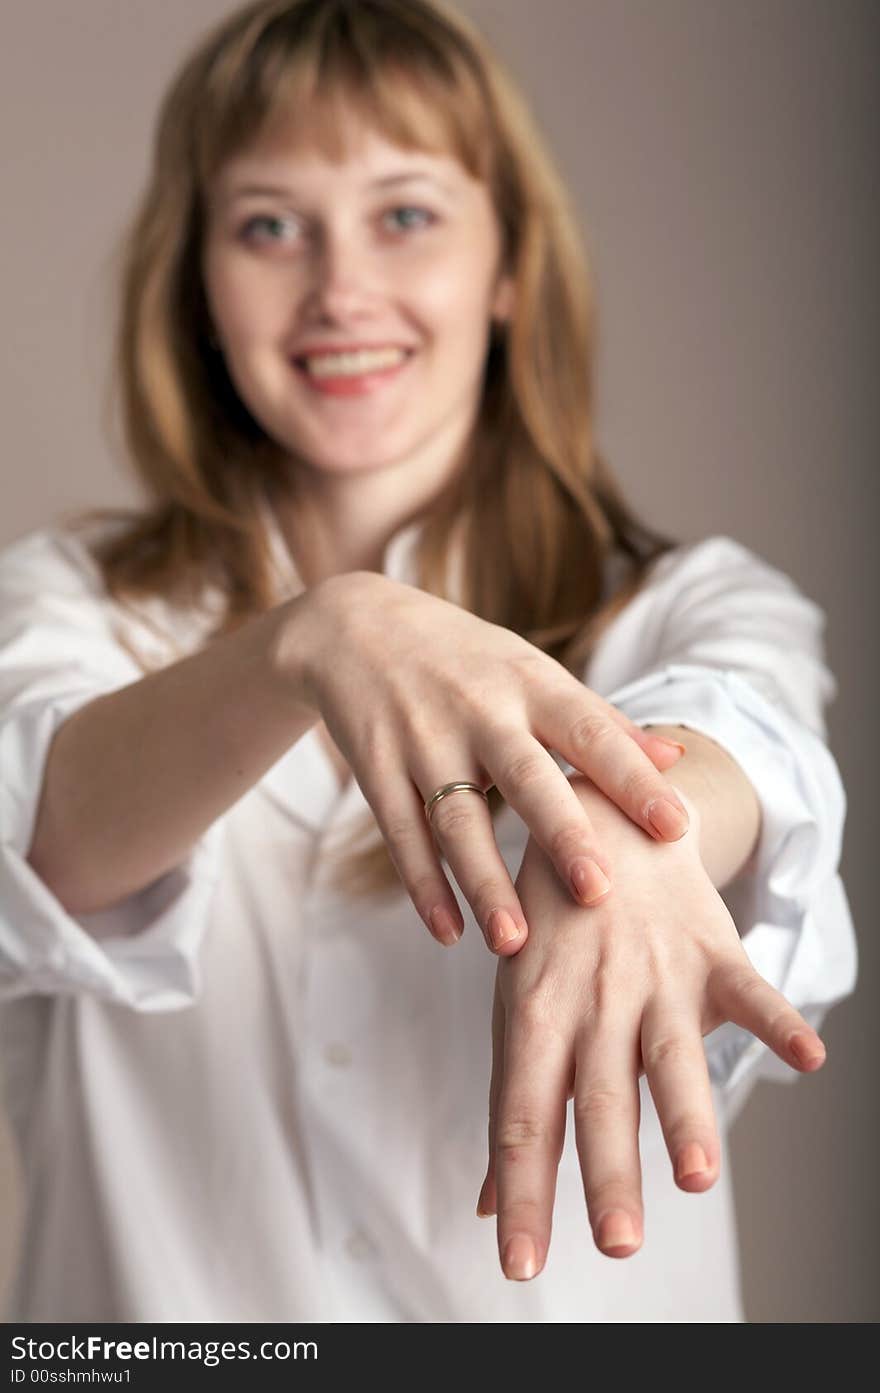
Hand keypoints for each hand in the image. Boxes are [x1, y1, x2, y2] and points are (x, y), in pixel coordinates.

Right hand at [293, 570, 689, 952]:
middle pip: (526, 778)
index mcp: (530, 684)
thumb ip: (600, 721)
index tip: (676, 828)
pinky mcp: (377, 767)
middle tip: (598, 893)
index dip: (633, 780)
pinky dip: (424, 886)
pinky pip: (402, 833)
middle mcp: (479, 710)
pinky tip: (448, 932)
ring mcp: (423, 739)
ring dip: (484, 883)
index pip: (591, 733)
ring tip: (515, 943)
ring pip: (457, 820)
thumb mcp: (531, 671)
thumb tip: (676, 759)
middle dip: (561, 835)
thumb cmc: (466, 660)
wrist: (354, 625)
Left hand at [476, 779, 826, 1276]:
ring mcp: (652, 975)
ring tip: (697, 1177)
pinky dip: (777, 1021)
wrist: (599, 816)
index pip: (522, 1116)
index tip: (518, 1264)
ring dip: (684, 1113)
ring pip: (669, 1054)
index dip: (520, 1191)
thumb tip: (486, 1204)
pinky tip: (808, 1056)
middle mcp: (592, 1001)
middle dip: (607, 1171)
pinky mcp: (708, 951)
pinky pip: (747, 990)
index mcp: (534, 1016)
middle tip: (616, 1242)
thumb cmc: (551, 930)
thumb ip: (515, 1105)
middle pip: (596, 1097)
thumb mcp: (518, 1004)